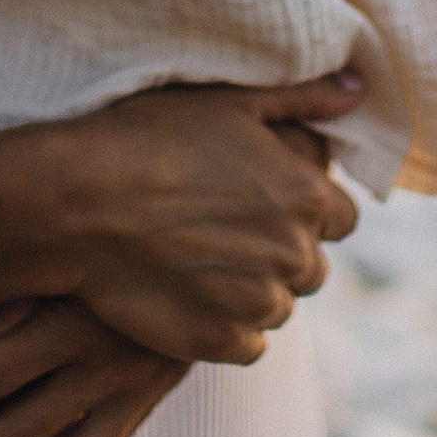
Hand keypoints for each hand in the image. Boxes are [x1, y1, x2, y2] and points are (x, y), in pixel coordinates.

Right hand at [47, 74, 361, 366]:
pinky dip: (224, 327)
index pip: (341, 217)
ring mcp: (259, 304)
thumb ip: (303, 97)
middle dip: (277, 252)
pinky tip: (185, 293)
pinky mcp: (221, 342)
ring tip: (195, 261)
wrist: (77, 201)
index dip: (303, 209)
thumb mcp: (229, 100)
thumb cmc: (147, 137)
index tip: (259, 201)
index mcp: (307, 194)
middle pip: (310, 266)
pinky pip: (246, 345)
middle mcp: (295, 253)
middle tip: (219, 230)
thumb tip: (359, 91)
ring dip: (250, 291)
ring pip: (277, 307)